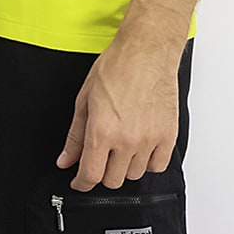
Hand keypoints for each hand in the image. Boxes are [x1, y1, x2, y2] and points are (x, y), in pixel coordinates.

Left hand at [55, 32, 181, 190]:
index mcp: (102, 130)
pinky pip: (157, 166)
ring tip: (122, 143)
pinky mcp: (168, 136)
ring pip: (134, 175)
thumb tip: (66, 159)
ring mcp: (149, 139)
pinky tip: (141, 145)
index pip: (90, 176)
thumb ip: (75, 134)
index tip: (80, 181)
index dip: (81, 183)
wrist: (147, 50)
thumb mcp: (85, 97)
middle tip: (101, 154)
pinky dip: (148, 162)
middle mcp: (126, 139)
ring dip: (125, 165)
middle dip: (102, 171)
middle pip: (112, 180)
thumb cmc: (117, 66)